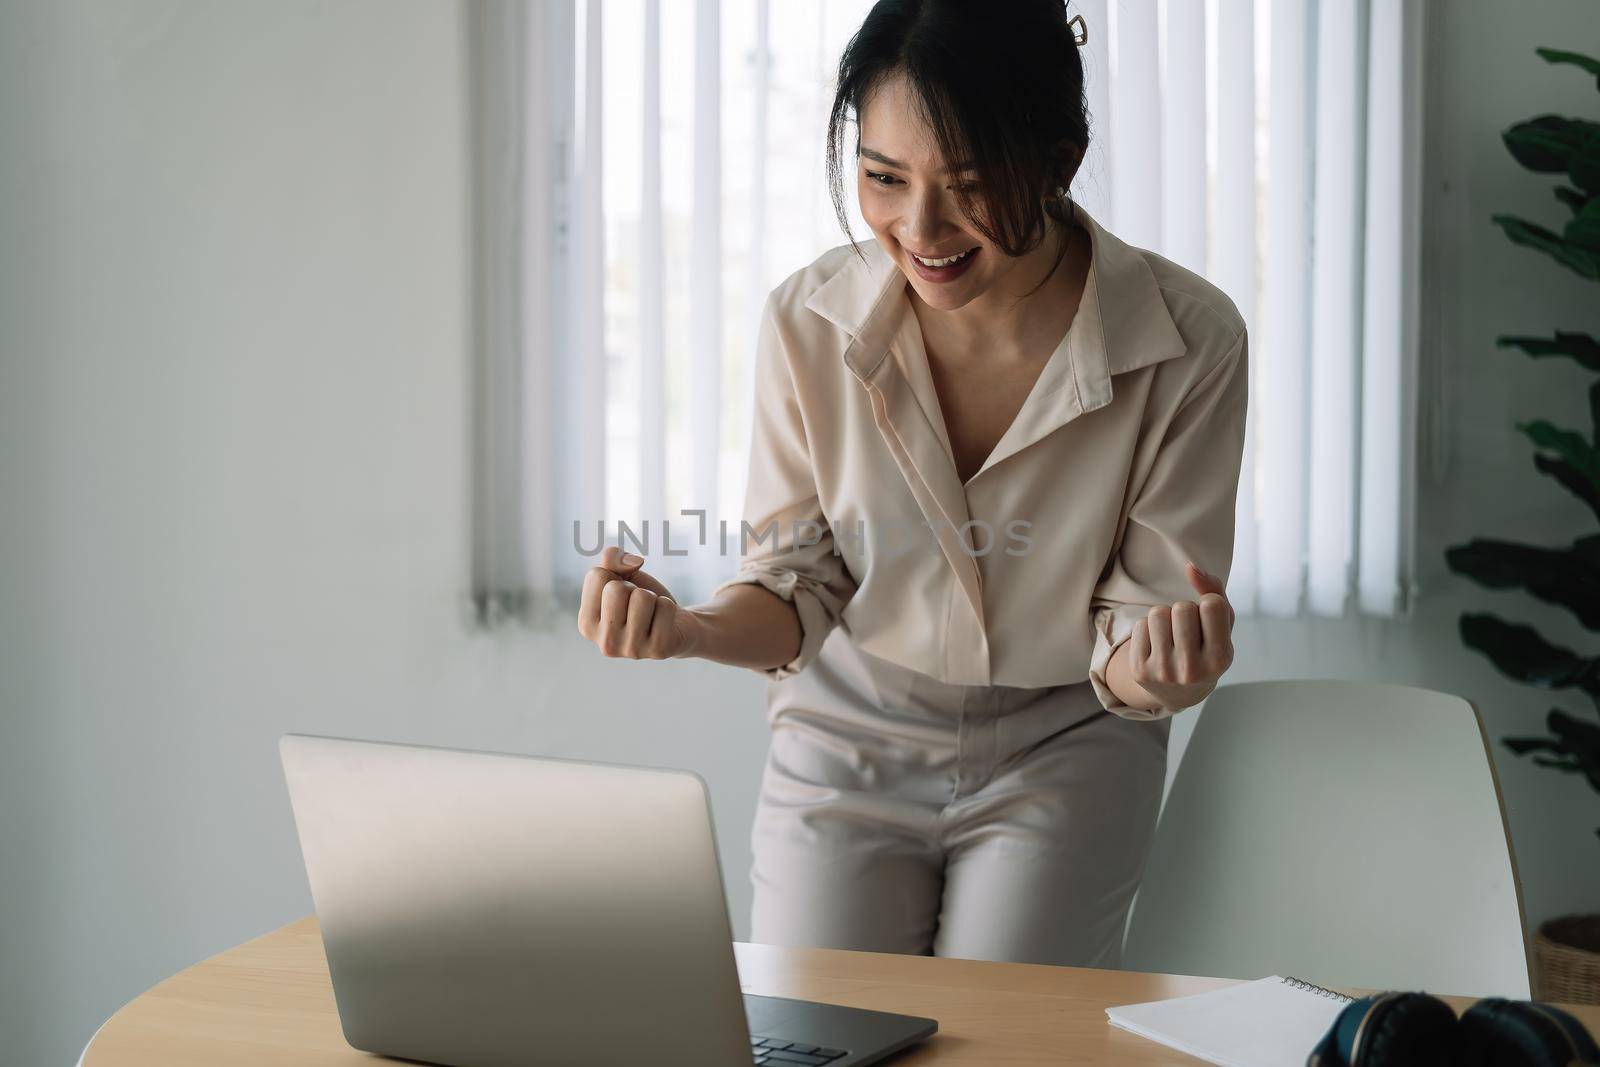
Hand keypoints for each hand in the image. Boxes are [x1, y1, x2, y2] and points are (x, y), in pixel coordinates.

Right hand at [576, 547, 698, 659]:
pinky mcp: (659, 649)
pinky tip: (665, 622)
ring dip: (652, 597)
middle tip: (639, 605)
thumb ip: (612, 559)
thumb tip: (634, 562)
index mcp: (587, 624)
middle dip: (633, 588)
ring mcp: (631, 650)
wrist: (675, 624)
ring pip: (642, 596)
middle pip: (617, 588)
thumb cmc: (640, 600)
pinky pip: (665, 606)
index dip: (615, 576)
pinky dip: (668, 606)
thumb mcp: (620, 575)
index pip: (596, 575)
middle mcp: (605, 643)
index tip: (622, 594)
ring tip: (652, 613)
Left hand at [1127, 560, 1235, 712]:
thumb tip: (1190, 566)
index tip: (1208, 618)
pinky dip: (1148, 628)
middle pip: (1182, 607)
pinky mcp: (1140, 670)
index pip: (1212, 605)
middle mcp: (1192, 670)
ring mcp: (1163, 671)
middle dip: (1184, 610)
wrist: (1179, 693)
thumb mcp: (1222, 625)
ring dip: (1164, 616)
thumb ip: (1214, 590)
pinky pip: (1140, 625)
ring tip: (1171, 633)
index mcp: (1220, 659)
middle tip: (1187, 628)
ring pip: (1158, 612)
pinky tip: (1157, 644)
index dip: (1208, 603)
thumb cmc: (1206, 649)